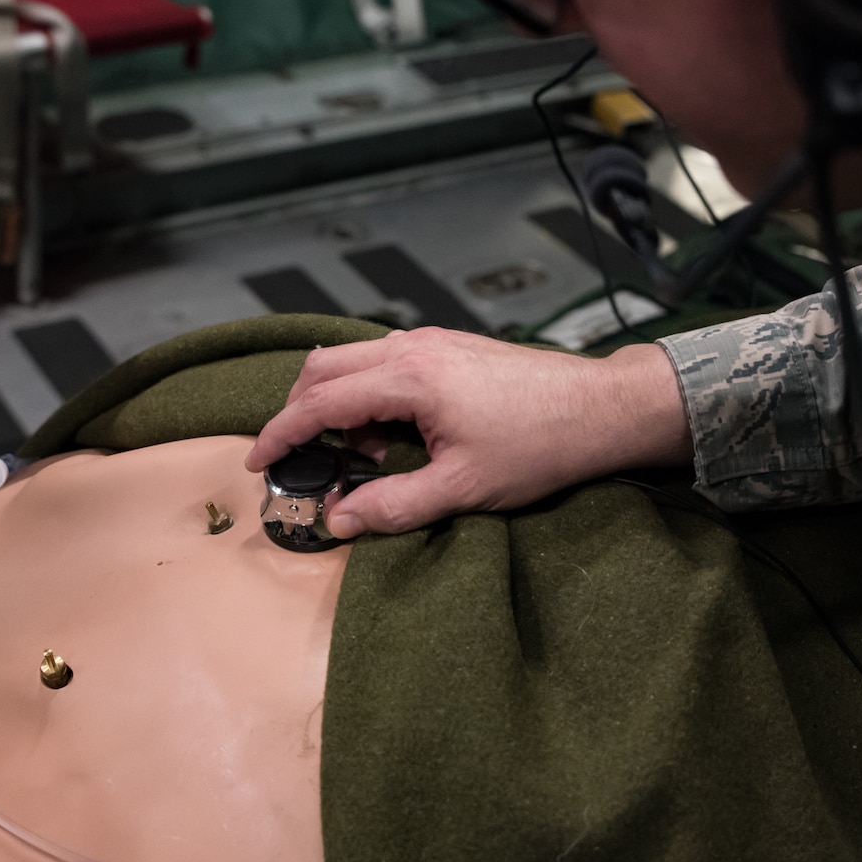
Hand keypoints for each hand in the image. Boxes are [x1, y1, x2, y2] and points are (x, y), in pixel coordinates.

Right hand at [246, 329, 692, 536]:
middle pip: (324, 369)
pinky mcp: (448, 347)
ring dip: (337, 404)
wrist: (602, 409)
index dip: (281, 434)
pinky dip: (368, 393)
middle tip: (299, 459)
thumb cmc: (541, 444)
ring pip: (352, 361)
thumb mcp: (463, 489)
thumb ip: (393, 505)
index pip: (319, 402)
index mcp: (410, 378)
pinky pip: (383, 361)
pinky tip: (392, 434)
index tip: (260, 462)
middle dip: (299, 412)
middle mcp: (413, 348)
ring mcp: (432, 341)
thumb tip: (340, 520)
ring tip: (362, 456)